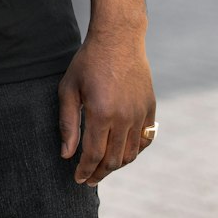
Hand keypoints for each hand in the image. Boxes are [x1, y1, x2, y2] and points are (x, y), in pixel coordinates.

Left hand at [58, 34, 155, 186]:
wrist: (119, 39)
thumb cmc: (88, 62)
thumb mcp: (69, 88)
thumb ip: (68, 123)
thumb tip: (67, 154)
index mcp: (101, 113)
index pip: (93, 155)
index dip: (85, 170)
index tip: (77, 179)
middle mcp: (124, 117)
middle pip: (113, 160)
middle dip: (99, 173)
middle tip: (88, 179)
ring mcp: (140, 114)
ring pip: (130, 154)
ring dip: (116, 165)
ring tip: (103, 168)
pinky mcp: (150, 109)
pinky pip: (145, 140)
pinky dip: (134, 152)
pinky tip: (122, 153)